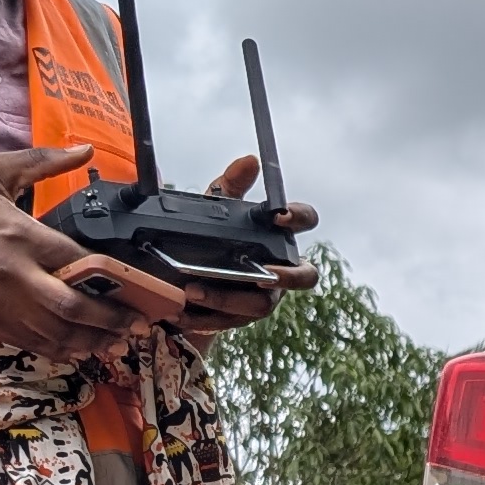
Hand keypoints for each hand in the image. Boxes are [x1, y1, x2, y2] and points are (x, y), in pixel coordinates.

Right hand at [0, 145, 151, 364]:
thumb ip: (42, 160)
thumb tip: (84, 149)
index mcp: (19, 234)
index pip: (75, 259)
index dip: (110, 277)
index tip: (135, 286)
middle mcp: (13, 273)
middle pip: (70, 306)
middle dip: (109, 319)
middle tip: (138, 324)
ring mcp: (2, 303)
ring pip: (55, 333)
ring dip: (92, 341)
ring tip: (118, 342)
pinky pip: (34, 344)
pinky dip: (62, 351)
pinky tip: (83, 349)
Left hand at [163, 153, 319, 332]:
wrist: (189, 276)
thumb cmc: (214, 237)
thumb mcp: (218, 207)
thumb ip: (231, 185)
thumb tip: (249, 161)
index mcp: (279, 236)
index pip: (305, 220)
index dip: (299, 217)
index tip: (278, 216)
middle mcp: (280, 269)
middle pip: (305, 277)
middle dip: (289, 277)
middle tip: (266, 273)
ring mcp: (264, 296)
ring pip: (259, 304)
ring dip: (227, 299)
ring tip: (193, 291)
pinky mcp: (240, 319)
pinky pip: (228, 323)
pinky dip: (203, 318)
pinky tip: (179, 311)